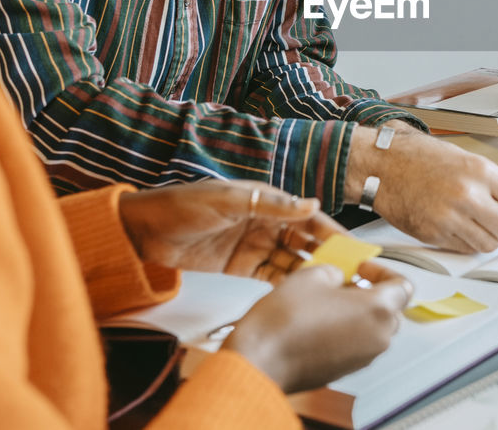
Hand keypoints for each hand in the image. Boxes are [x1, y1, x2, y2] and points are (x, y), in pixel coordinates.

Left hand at [118, 180, 345, 280]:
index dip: (332, 233)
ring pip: (291, 262)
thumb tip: (310, 203)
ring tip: (330, 291)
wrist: (144, 231)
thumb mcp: (228, 200)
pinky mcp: (242, 267)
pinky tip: (300, 296)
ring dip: (309, 274)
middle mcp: (267, 223)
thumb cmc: (182, 205)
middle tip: (349, 277)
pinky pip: (271, 277)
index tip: (353, 249)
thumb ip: (270, 204)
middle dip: (327, 257)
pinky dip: (286, 285)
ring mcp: (255, 246)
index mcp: (267, 202)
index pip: (309, 217)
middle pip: (305, 242)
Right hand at [225, 262, 412, 392]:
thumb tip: (340, 278)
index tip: (363, 267)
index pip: (403, 286)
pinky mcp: (346, 369)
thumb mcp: (314, 275)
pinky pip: (356, 344)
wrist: (260, 359)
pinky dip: (346, 330)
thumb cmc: (285, 322)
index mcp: (378, 310)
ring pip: (372, 327)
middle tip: (345, 281)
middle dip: (369, 292)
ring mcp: (363, 357)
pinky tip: (319, 320)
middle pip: (390, 308)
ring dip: (356, 311)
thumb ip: (338, 271)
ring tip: (327, 299)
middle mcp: (378, 337)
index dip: (383, 271)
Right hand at [345, 127, 497, 252]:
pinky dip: (468, 242)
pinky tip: (459, 225)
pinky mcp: (434, 235)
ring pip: (489, 245)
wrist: (383, 165)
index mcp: (480, 172)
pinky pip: (465, 249)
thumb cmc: (424, 159)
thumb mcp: (468, 159)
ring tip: (478, 223)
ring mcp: (450, 218)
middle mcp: (468, 195)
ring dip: (489, 238)